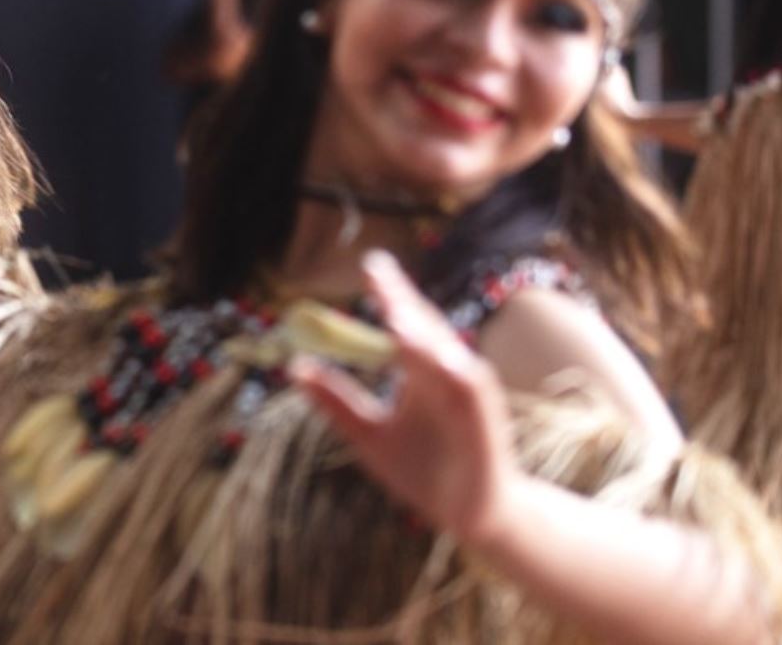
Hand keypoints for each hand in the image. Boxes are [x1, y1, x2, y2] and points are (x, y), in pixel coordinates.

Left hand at [291, 250, 521, 546]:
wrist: (469, 517)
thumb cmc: (424, 470)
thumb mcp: (369, 435)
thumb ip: (336, 401)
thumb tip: (295, 366)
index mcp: (419, 373)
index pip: (403, 323)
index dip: (389, 293)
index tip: (370, 265)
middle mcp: (445, 376)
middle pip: (424, 328)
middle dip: (402, 301)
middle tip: (377, 273)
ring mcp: (467, 397)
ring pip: (447, 357)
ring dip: (425, 337)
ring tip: (396, 318)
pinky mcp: (485, 425)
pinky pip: (473, 397)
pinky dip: (460, 379)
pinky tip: (446, 364)